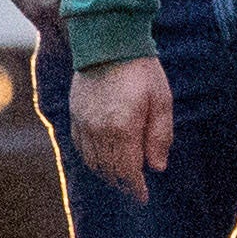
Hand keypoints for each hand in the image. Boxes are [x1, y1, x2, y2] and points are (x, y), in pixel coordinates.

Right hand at [71, 56, 173, 198]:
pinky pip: (80, 147)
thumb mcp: (161, 101)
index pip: (127, 171)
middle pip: (109, 170)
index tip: (143, 197)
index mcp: (122, 129)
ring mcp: (83, 123)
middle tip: (133, 190)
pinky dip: (91, 159)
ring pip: (92, 161)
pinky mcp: (75, 114)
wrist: (108, 40)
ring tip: (120, 178)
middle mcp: (99, 131)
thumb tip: (156, 167)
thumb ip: (160, 136)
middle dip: (122, 184)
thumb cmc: (141, 70)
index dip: (135, 188)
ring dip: (106, 174)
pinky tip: (101, 160)